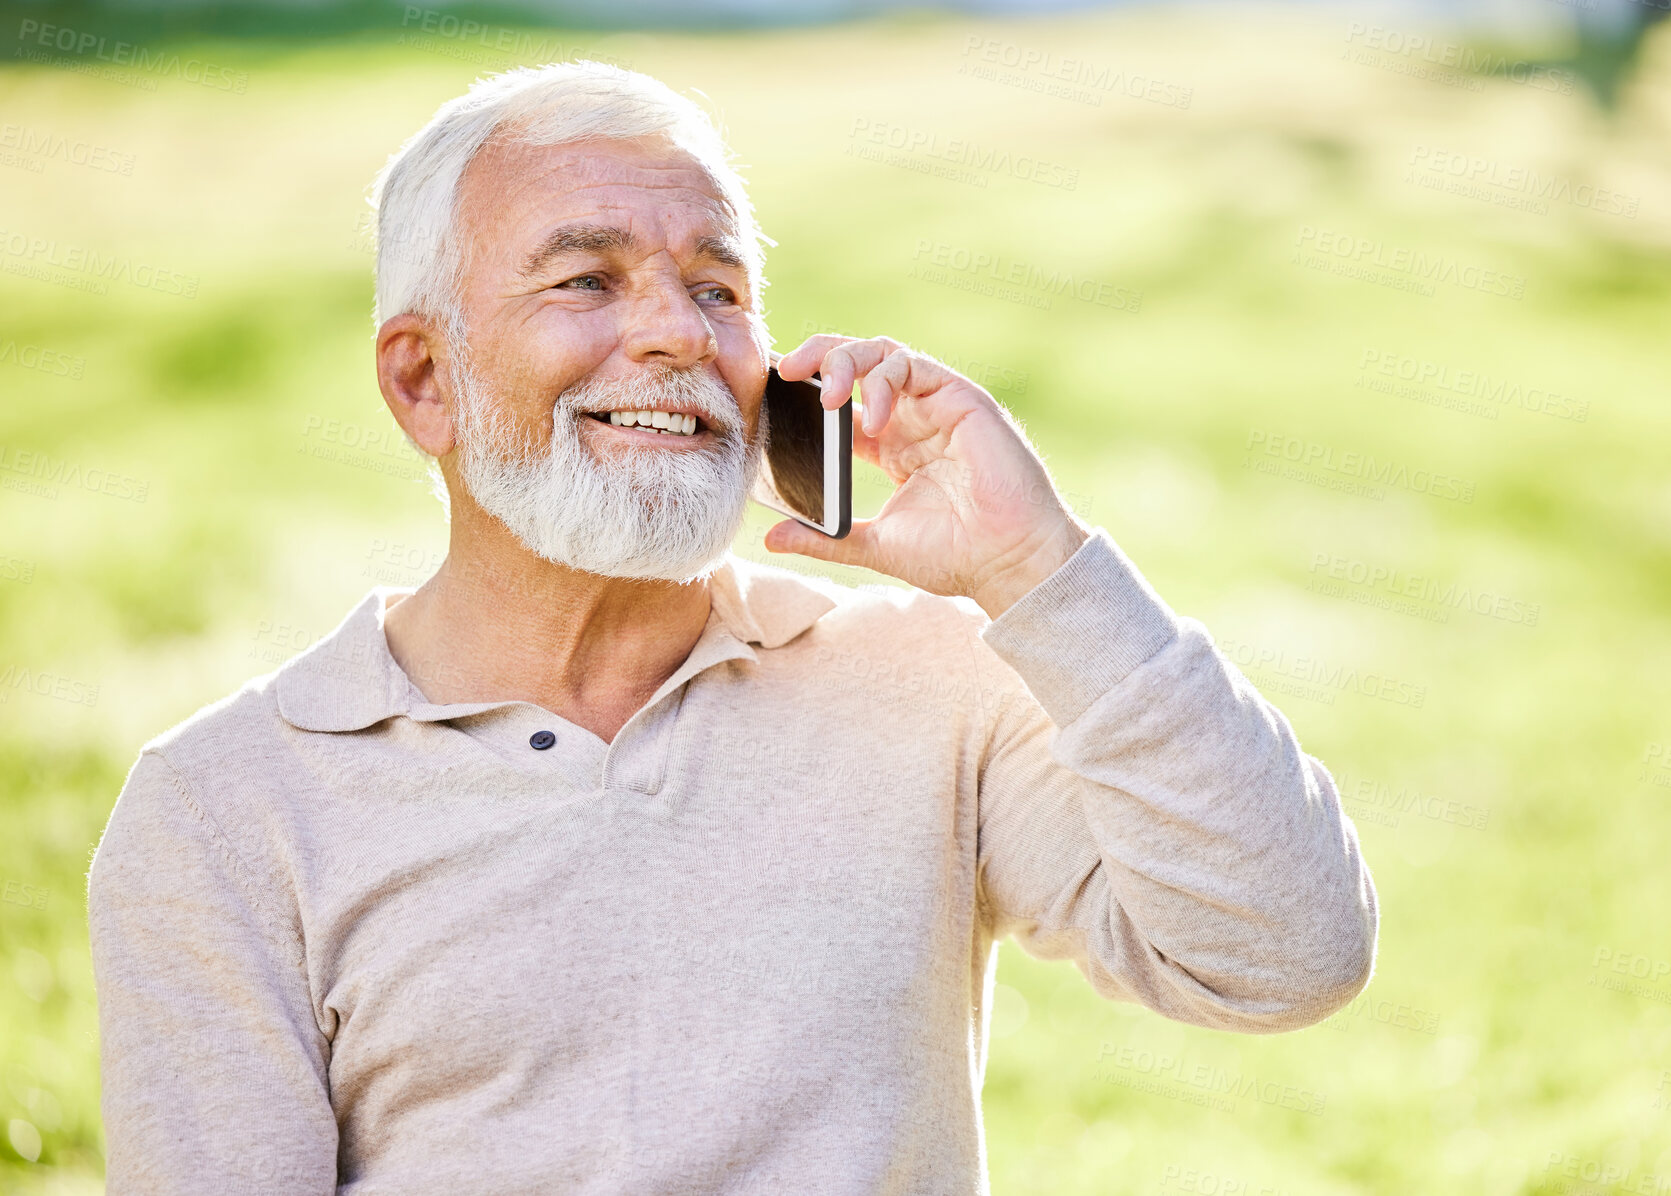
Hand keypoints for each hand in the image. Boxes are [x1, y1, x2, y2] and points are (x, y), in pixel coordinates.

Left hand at [766, 335, 1090, 618]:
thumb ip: (825, 538)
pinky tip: (873, 419)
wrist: (1007, 562)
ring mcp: (936, 406)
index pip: (841, 403)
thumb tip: (771, 539)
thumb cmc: (954, 556)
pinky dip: (886, 382)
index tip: (771, 391)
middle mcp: (911, 419)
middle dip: (819, 357)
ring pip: (882, 353)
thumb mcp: (874, 545)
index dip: (806, 390)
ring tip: (827, 396)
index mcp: (891, 447)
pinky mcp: (960, 398)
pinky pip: (913, 365)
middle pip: (857, 364)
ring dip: (846, 362)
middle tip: (786, 369)